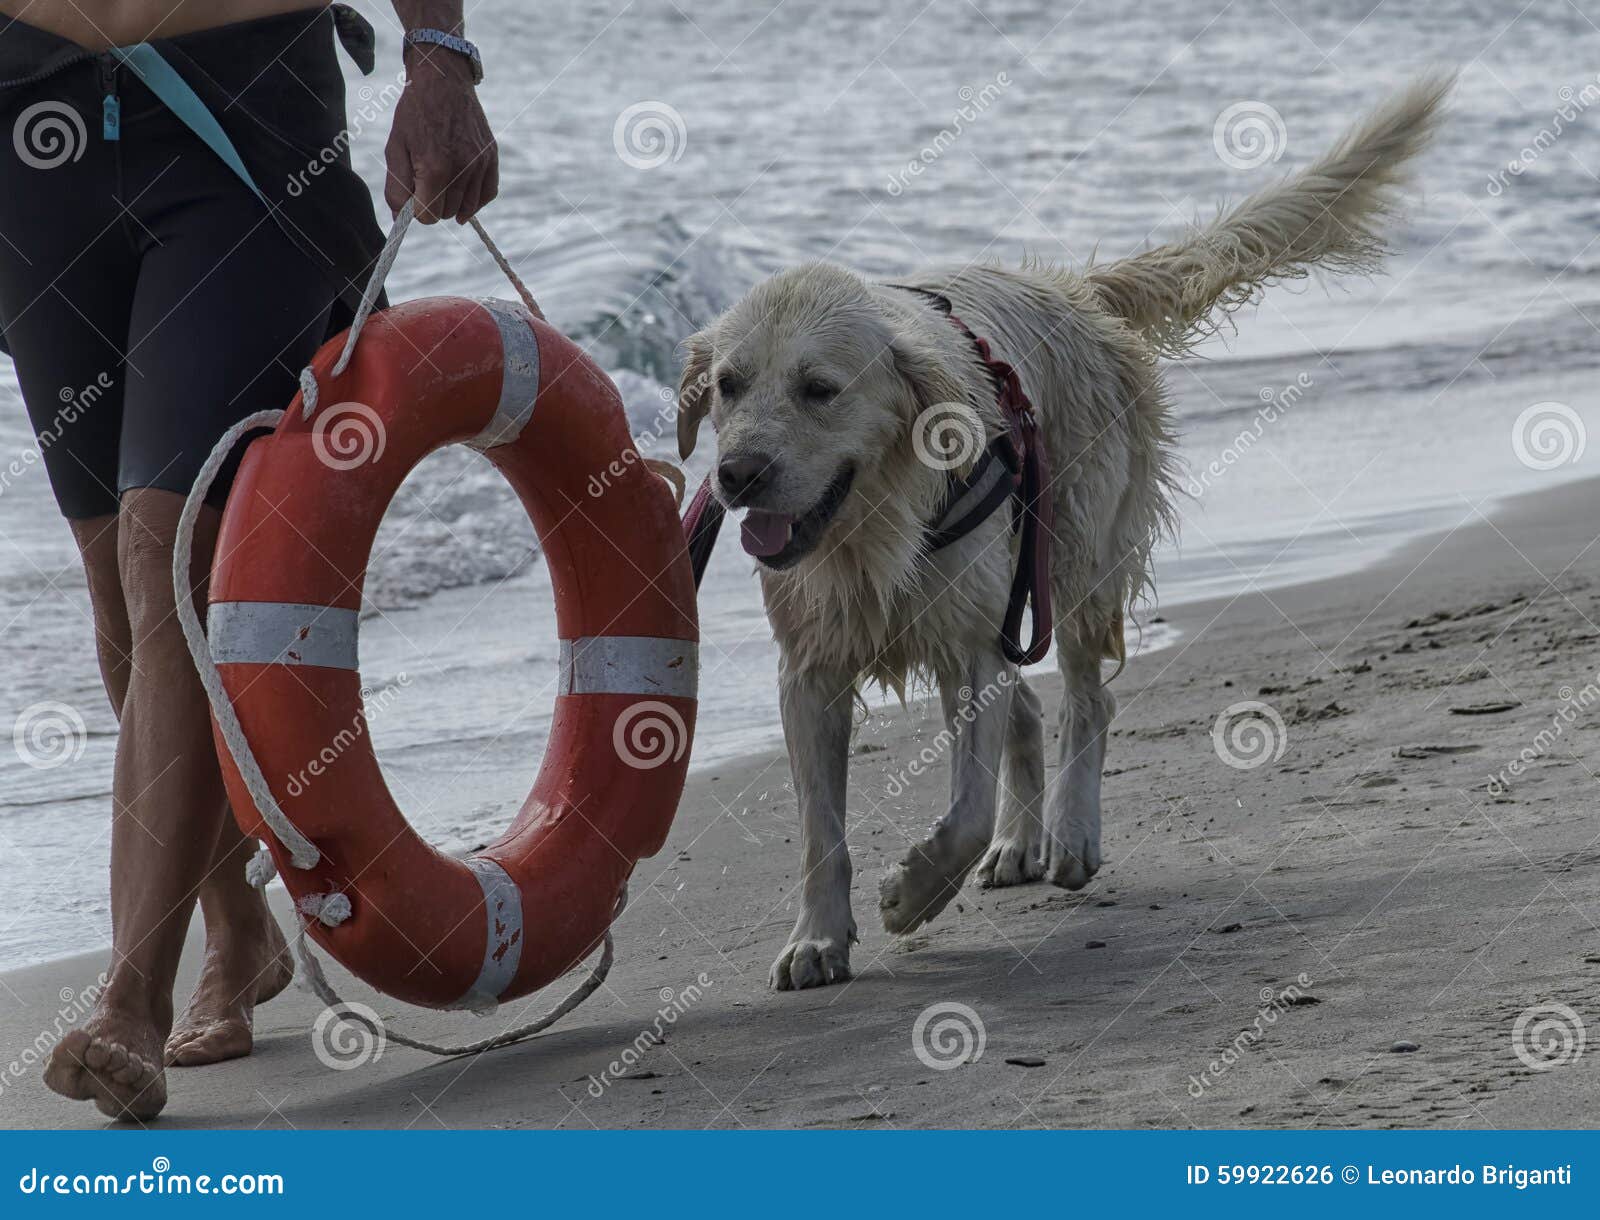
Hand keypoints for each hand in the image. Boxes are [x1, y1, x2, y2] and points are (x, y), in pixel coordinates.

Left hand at [384, 47, 497, 223]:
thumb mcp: (395, 148)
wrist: (443, 80)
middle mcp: (463, 170)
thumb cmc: (414, 113)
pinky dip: (474, 199)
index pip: (428, 216)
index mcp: (436, 168)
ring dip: (451, 202)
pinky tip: (462, 194)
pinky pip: (487, 194)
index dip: (416, 210)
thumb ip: (396, 187)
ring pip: (466, 208)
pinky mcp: (491, 158)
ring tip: (441, 182)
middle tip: (424, 182)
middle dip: (433, 204)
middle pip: (447, 213)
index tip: (412, 194)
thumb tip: (401, 217)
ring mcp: (480, 164)